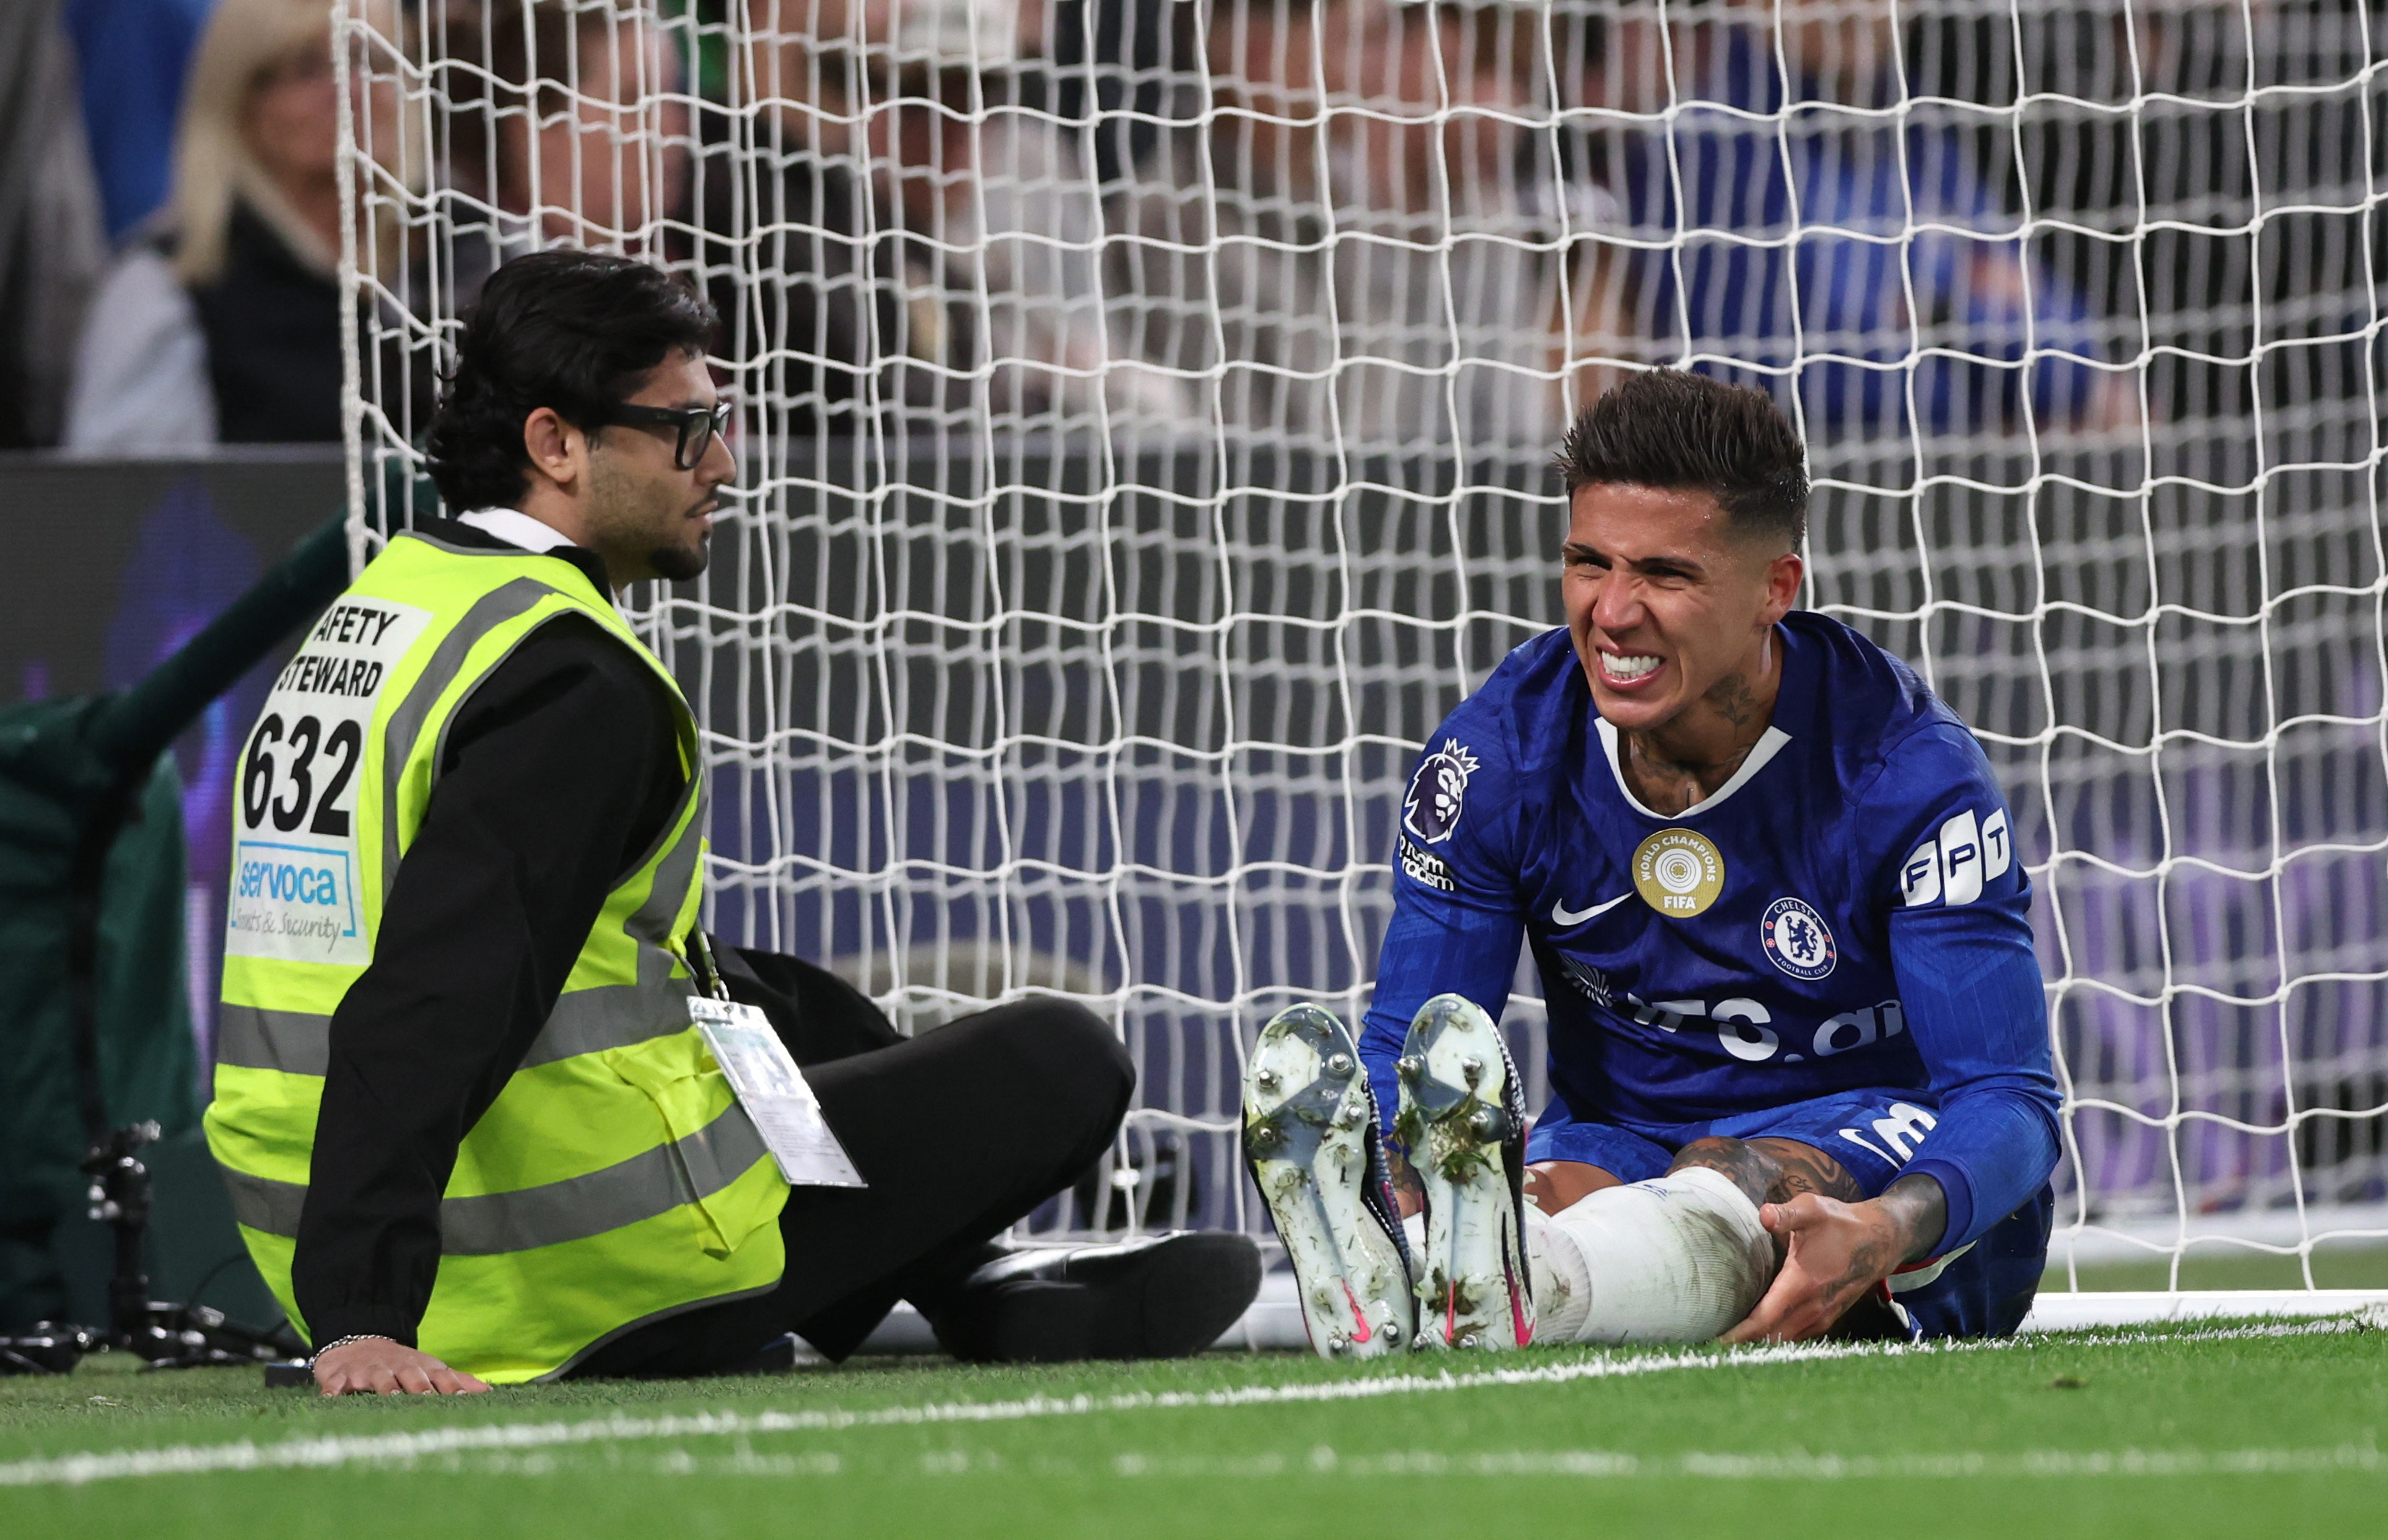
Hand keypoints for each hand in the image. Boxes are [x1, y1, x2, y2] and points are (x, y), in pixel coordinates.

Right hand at [314, 1337, 491, 1396]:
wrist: (358, 1340)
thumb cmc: (401, 1363)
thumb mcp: (429, 1368)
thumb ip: (458, 1380)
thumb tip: (489, 1391)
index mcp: (421, 1368)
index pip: (440, 1376)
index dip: (451, 1387)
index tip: (462, 1399)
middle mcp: (397, 1368)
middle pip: (411, 1376)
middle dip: (420, 1387)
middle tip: (427, 1398)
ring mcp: (369, 1371)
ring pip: (379, 1378)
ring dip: (385, 1386)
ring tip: (389, 1396)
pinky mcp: (341, 1376)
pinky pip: (335, 1383)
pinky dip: (333, 1390)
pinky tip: (332, 1398)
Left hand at [1721, 1175, 1944, 1344]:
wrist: (1879, 1240)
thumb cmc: (1840, 1223)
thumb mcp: (1812, 1209)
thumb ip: (1787, 1214)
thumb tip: (1764, 1215)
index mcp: (1803, 1285)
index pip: (1765, 1319)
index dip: (1739, 1334)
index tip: (1714, 1342)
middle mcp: (1813, 1308)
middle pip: (1770, 1338)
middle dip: (1740, 1345)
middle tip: (1706, 1347)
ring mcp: (1822, 1317)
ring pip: (1784, 1342)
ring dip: (1757, 1346)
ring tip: (1725, 1348)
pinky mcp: (1826, 1319)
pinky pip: (1796, 1338)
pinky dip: (1775, 1342)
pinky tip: (1756, 1339)